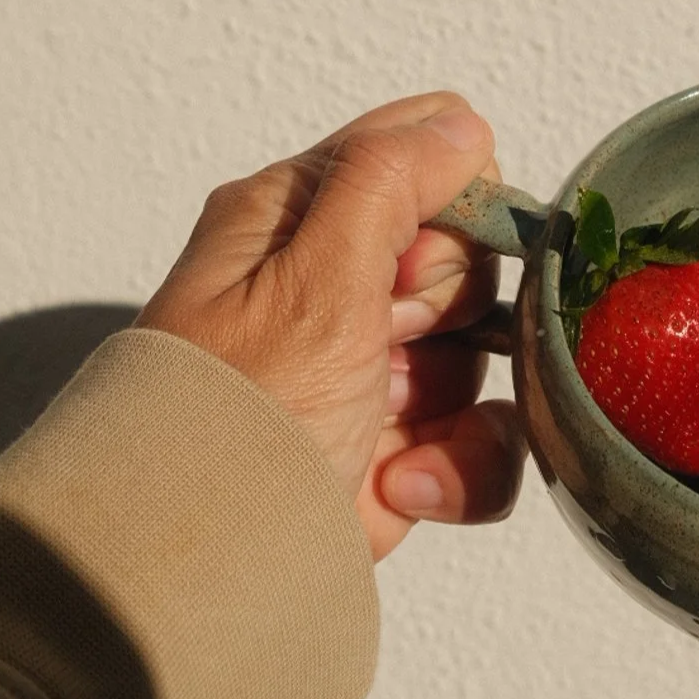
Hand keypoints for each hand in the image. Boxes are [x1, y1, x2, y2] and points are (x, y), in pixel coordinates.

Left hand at [136, 92, 524, 560]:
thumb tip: (461, 125)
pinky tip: (396, 479)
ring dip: (446, 403)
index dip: (448, 205)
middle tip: (383, 346)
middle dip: (445, 314)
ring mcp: (371, 367)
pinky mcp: (402, 441)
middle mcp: (334, 285)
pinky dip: (458, 465)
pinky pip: (484, 432)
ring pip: (482, 354)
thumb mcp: (314, 280)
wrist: (214, 572)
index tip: (412, 262)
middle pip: (466, 260)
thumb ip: (391, 182)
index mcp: (298, 220)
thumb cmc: (238, 421)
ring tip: (380, 430)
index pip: (419, 156)